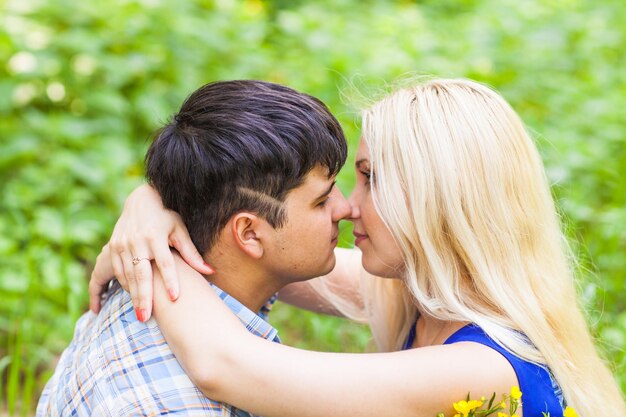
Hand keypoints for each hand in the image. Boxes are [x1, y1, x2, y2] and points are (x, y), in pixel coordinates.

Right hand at [88, 184, 213, 320]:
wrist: (141, 200)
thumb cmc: (166, 216)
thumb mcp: (180, 229)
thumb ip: (191, 252)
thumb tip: (210, 271)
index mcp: (155, 235)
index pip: (165, 262)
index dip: (170, 279)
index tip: (175, 297)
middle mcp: (137, 240)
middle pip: (141, 273)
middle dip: (144, 297)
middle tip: (146, 318)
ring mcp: (122, 244)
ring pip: (127, 275)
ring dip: (133, 295)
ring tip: (141, 315)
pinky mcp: (113, 246)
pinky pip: (117, 271)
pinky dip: (124, 285)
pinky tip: (132, 297)